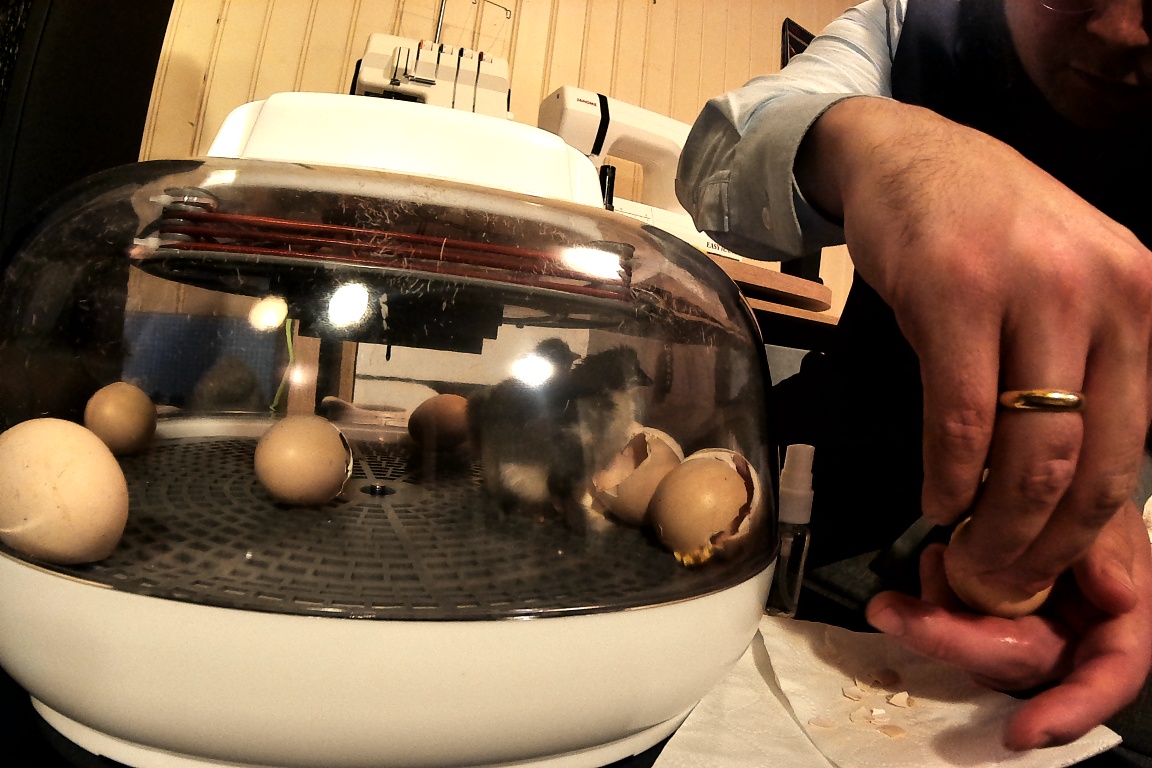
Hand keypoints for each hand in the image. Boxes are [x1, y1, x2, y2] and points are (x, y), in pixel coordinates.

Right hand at [797, 96, 1151, 592]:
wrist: (912, 156)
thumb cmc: (988, 235)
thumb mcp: (1061, 295)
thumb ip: (1082, 386)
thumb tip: (1079, 507)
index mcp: (1144, 302)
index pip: (1135, 452)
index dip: (1088, 536)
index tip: (1044, 576)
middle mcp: (1107, 293)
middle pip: (1090, 464)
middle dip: (1041, 548)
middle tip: (997, 584)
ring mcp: (1031, 289)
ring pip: (1030, 451)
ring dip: (994, 527)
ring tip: (963, 559)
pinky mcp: (954, 292)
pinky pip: (960, 416)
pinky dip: (946, 477)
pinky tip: (933, 501)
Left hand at [865, 502, 1151, 749]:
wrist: (1055, 487)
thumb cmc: (1092, 506)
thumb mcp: (1103, 518)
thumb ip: (1107, 552)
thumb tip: (1120, 596)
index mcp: (1115, 629)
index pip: (1105, 681)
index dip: (1067, 712)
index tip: (1018, 734)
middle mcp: (1068, 645)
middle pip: (1013, 662)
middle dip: (949, 640)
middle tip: (888, 610)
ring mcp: (1022, 636)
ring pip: (974, 646)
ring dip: (938, 612)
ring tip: (935, 556)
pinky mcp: (984, 620)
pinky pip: (954, 621)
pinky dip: (937, 593)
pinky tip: (935, 558)